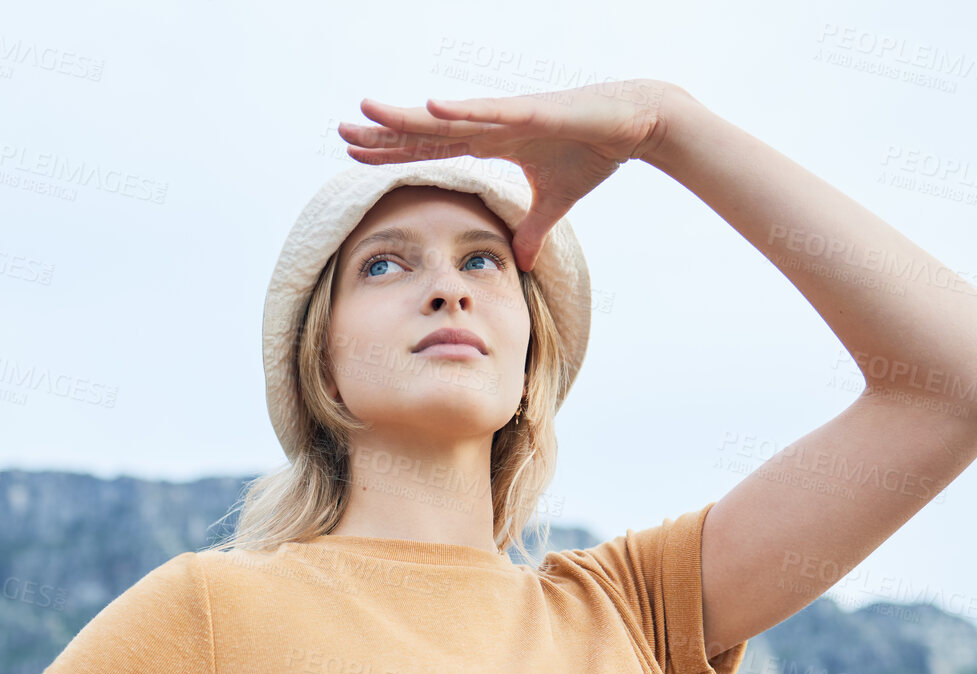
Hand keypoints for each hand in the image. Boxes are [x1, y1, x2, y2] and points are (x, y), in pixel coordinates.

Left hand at [337, 80, 682, 270]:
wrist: (635, 124)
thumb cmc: (593, 151)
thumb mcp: (554, 203)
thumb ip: (533, 229)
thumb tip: (523, 261)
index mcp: (490, 141)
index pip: (430, 148)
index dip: (394, 151)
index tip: (356, 154)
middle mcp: (490, 124)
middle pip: (426, 130)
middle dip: (384, 133)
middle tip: (341, 132)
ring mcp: (507, 115)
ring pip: (447, 118)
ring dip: (407, 116)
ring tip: (367, 111)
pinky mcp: (533, 111)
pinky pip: (491, 112)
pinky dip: (462, 111)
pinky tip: (430, 109)